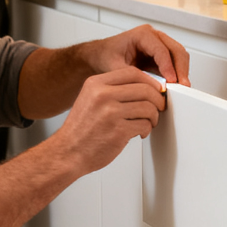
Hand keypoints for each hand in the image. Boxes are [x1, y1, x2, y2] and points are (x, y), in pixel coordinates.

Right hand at [53, 68, 167, 174]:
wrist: (68, 153)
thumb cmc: (81, 129)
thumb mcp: (90, 99)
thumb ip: (113, 90)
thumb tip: (145, 86)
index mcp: (96, 84)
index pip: (133, 72)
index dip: (150, 81)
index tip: (156, 90)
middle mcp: (103, 95)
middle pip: (145, 89)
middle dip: (157, 100)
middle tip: (158, 107)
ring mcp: (111, 113)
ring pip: (148, 107)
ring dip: (153, 117)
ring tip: (146, 123)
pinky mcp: (118, 131)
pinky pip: (145, 125)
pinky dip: (146, 130)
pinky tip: (139, 133)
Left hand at [93, 24, 190, 85]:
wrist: (100, 55)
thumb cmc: (105, 56)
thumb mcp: (114, 67)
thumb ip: (132, 75)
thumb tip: (149, 86)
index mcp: (142, 35)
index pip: (162, 50)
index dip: (168, 66)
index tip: (171, 81)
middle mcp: (154, 37)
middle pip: (176, 50)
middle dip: (181, 69)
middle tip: (182, 86)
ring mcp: (160, 45)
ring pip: (180, 56)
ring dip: (182, 72)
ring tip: (181, 88)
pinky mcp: (161, 56)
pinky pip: (175, 63)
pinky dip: (177, 74)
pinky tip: (175, 86)